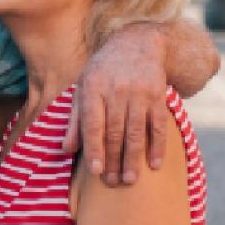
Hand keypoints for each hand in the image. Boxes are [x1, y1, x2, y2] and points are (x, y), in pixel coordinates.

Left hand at [62, 22, 167, 185]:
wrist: (137, 42)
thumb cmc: (104, 70)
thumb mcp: (84, 86)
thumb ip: (75, 119)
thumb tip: (66, 149)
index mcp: (93, 88)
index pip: (92, 123)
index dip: (94, 148)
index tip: (95, 171)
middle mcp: (116, 90)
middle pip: (114, 131)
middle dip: (114, 159)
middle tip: (113, 183)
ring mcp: (139, 93)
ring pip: (136, 131)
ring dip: (133, 158)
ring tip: (130, 180)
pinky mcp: (158, 95)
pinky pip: (158, 125)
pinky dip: (157, 146)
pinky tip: (154, 164)